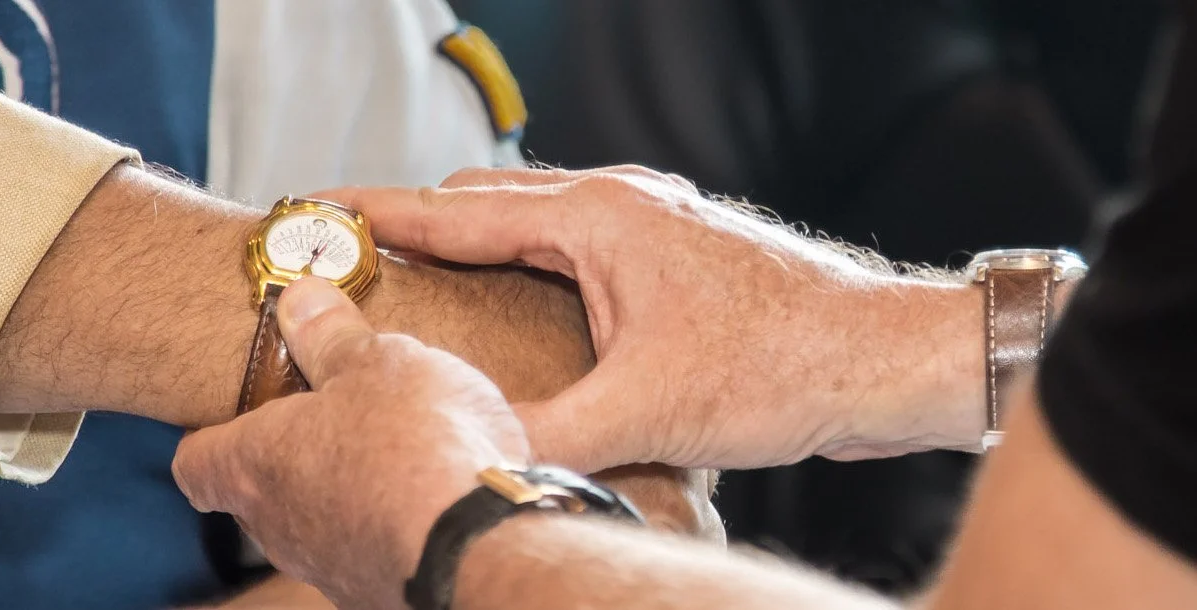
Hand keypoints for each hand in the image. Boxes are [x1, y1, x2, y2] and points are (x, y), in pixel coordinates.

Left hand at [172, 277, 529, 609]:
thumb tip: (299, 301)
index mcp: (257, 465)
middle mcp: (280, 527)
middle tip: (337, 413)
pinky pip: (380, 541)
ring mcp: (330, 566)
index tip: (234, 415)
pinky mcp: (383, 590)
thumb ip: (332, 336)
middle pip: (263, 491)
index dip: (211, 436)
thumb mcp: (375, 363)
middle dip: (297, 454)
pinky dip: (400, 517)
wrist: (482, 548)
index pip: (196, 464)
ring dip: (353, 486)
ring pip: (324, 518)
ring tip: (403, 446)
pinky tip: (444, 489)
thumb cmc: (412, 446)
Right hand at [318, 166, 983, 470]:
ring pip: (533, 218)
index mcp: (598, 219)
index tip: (314, 212)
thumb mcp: (646, 412)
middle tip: (354, 261)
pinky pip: (573, 240)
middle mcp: (621, 203)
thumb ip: (545, 433)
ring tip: (418, 280)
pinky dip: (524, 258)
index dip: (377, 216)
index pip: (456, 211)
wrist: (890, 358)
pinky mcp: (674, 253)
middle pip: (486, 202)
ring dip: (472, 241)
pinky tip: (518, 304)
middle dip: (416, 224)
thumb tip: (468, 455)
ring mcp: (653, 221)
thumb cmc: (782, 368)